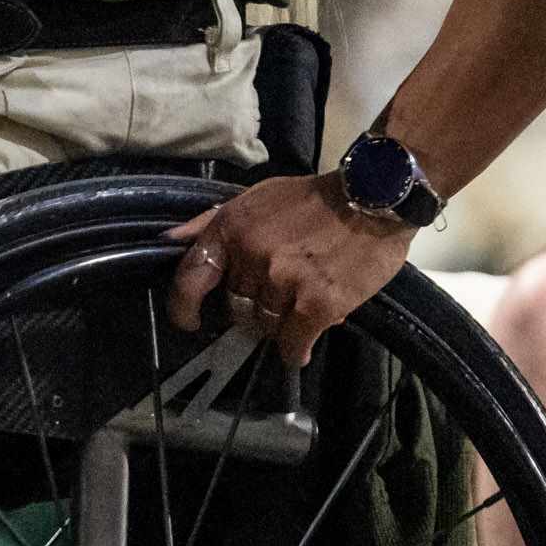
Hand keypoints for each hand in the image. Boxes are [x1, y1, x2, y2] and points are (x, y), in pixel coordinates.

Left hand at [166, 175, 412, 366]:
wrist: (375, 196)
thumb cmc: (314, 199)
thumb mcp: (257, 197)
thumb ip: (212, 222)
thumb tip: (169, 239)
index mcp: (233, 227)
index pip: (190, 277)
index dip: (183, 307)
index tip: (191, 322)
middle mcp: (252, 255)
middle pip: (236, 307)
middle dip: (253, 307)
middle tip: (279, 295)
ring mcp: (283, 281)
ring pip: (265, 327)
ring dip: (280, 325)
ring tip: (302, 306)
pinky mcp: (315, 304)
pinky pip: (292, 344)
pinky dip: (296, 349)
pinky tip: (305, 343)